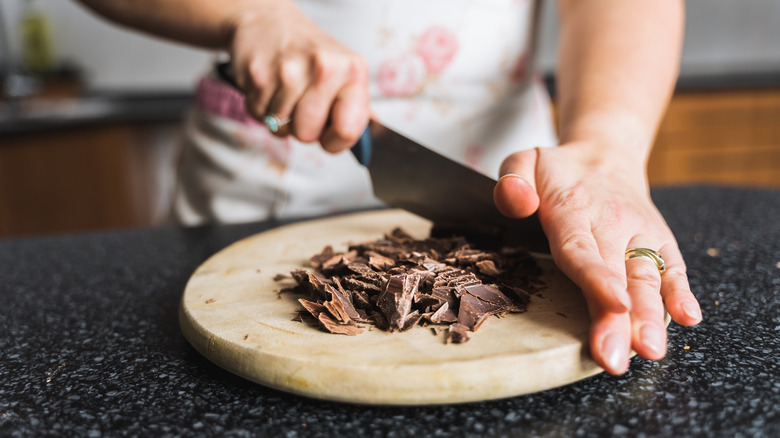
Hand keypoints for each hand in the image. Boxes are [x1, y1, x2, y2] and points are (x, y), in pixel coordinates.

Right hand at [228, 2, 369, 151]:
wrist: (268, 20)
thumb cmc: (310, 53)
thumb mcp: (344, 73)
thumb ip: (356, 109)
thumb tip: (368, 146)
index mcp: (353, 71)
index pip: (348, 130)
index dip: (335, 142)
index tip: (329, 133)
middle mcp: (324, 67)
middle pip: (308, 134)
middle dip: (303, 129)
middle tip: (302, 106)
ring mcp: (288, 70)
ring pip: (281, 129)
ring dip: (280, 119)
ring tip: (285, 92)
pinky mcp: (258, 74)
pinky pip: (258, 115)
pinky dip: (262, 108)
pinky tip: (269, 86)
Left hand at [493, 142, 701, 373]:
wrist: (605, 154)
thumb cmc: (558, 170)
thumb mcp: (524, 161)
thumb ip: (512, 180)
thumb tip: (517, 202)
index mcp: (573, 208)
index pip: (582, 248)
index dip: (598, 279)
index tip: (613, 305)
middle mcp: (612, 223)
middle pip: (615, 275)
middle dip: (619, 320)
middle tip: (616, 357)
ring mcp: (640, 234)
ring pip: (646, 278)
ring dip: (650, 317)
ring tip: (650, 350)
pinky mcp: (659, 242)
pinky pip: (673, 268)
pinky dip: (681, 292)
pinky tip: (688, 318)